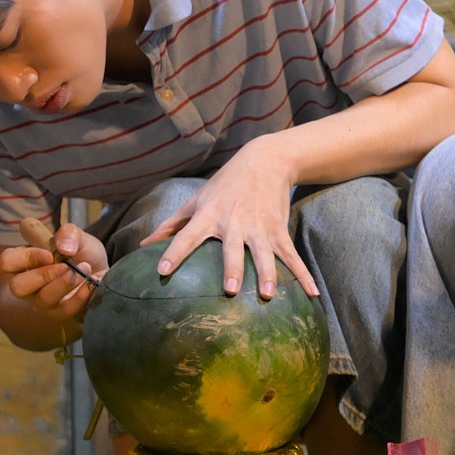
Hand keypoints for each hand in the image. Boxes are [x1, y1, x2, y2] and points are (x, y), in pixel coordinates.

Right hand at [0, 223, 107, 319]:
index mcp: (25, 263)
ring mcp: (45, 303)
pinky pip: (66, 310)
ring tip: (85, 268)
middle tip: (66, 266)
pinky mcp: (63, 314)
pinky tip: (91, 282)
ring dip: (66, 282)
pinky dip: (81, 295)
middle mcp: (30, 286)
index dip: (26, 257)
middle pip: (18, 287)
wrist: (105, 273)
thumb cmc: (83, 254)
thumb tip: (63, 247)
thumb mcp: (78, 236)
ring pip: (44, 299)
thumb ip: (69, 233)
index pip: (8, 261)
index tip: (49, 254)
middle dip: (43, 275)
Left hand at [143, 138, 318, 298]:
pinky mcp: (278, 229)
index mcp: (209, 215)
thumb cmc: (224, 185)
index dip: (174, 252)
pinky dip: (303, 275)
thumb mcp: (196, 200)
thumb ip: (171, 225)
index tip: (162, 271)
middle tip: (231, 291)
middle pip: (232, 249)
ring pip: (264, 254)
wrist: (266, 160)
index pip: (187, 235)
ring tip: (269, 294)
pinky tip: (312, 293)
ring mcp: (259, 227)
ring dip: (269, 274)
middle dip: (233, 269)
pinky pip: (291, 255)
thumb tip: (143, 245)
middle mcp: (233, 222)